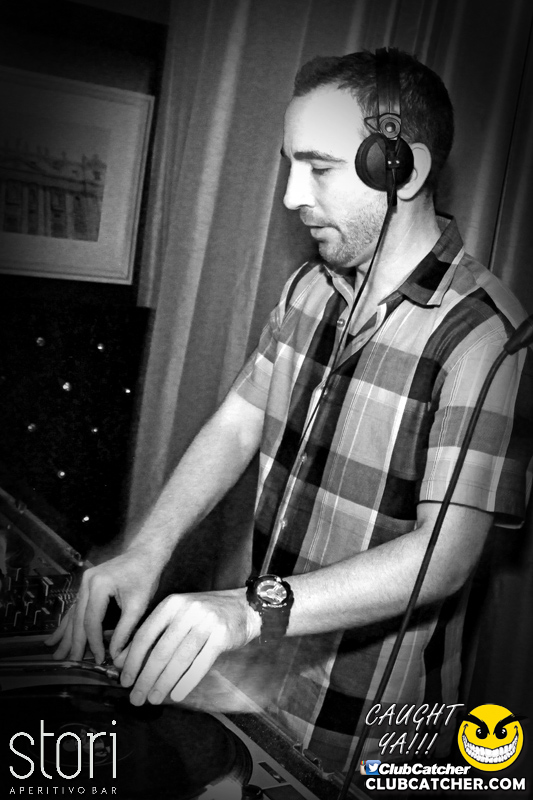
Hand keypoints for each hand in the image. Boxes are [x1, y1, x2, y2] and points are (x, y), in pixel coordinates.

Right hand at [45, 551, 159, 662]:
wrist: (145, 553)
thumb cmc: (145, 577)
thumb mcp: (139, 605)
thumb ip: (125, 630)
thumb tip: (114, 655)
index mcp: (98, 585)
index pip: (92, 621)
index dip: (94, 642)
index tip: (98, 659)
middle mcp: (86, 582)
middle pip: (78, 618)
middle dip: (75, 642)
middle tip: (70, 662)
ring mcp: (84, 582)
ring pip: (74, 613)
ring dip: (66, 634)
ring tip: (55, 653)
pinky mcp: (87, 584)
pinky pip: (76, 606)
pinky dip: (69, 622)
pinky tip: (57, 635)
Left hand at [114, 589, 260, 705]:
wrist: (245, 606)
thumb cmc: (206, 614)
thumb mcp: (180, 613)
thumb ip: (157, 633)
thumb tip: (126, 661)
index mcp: (171, 604)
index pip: (145, 635)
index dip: (132, 660)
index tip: (124, 680)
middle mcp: (187, 610)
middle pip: (160, 651)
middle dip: (145, 678)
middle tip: (135, 698)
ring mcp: (205, 622)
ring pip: (179, 660)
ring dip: (163, 684)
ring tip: (152, 699)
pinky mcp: (222, 635)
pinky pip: (200, 664)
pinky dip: (186, 682)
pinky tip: (176, 695)